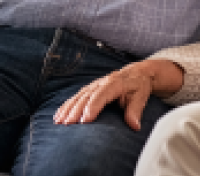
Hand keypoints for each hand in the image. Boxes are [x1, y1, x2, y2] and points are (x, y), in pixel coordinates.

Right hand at [54, 60, 182, 130]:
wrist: (137, 73)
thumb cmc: (138, 86)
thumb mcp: (141, 96)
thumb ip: (136, 110)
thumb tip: (134, 125)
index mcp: (114, 83)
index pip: (101, 96)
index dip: (92, 107)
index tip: (85, 120)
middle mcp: (100, 83)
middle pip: (85, 97)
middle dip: (75, 111)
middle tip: (67, 124)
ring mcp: (93, 85)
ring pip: (78, 97)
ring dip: (67, 109)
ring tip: (59, 121)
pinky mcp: (89, 89)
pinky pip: (76, 97)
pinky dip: (66, 106)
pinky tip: (59, 115)